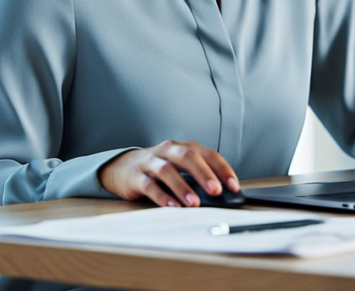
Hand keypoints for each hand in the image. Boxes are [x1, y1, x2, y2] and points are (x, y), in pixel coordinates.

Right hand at [99, 140, 239, 207]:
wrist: (121, 168)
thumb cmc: (158, 169)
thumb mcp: (179, 167)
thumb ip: (197, 177)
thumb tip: (221, 196)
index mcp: (183, 147)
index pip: (208, 154)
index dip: (223, 169)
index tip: (233, 186)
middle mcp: (168, 151)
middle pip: (188, 157)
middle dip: (204, 174)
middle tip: (215, 191)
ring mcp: (150, 162)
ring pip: (168, 170)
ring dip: (183, 187)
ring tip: (194, 203)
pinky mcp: (136, 176)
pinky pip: (150, 185)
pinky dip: (162, 196)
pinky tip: (173, 206)